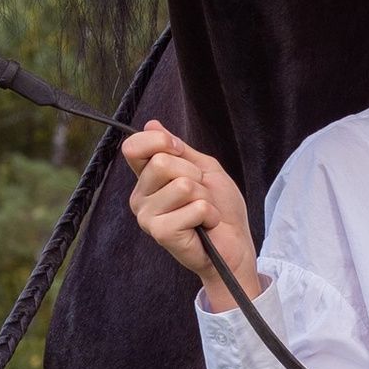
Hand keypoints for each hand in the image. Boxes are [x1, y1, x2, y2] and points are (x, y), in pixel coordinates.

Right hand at [125, 122, 260, 313]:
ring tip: (203, 212)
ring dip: (204, 197)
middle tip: (200, 194)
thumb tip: (151, 124)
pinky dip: (209, 214)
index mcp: (147, 179)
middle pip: (162, 162)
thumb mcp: (203, 168)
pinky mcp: (160, 233)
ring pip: (182, 185)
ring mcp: (147, 217)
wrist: (234, 244)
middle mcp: (141, 197)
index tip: (180, 151)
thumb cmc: (220, 208)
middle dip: (194, 174)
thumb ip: (178, 149)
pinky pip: (194, 208)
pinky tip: (205, 226)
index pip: (133, 147)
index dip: (161, 141)